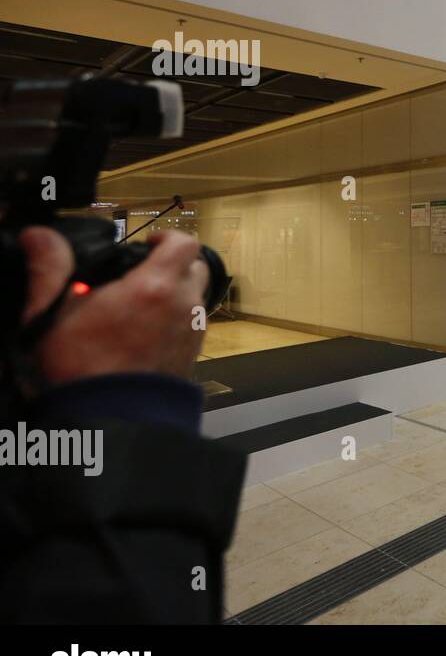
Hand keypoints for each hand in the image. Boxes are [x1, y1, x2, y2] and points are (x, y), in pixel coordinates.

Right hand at [20, 226, 209, 386]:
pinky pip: (193, 324)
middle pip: (195, 267)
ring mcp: (193, 331)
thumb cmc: (83, 369)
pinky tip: (146, 331)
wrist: (112, 419)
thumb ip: (50, 269)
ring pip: (195, 297)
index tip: (147, 243)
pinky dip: (177, 319)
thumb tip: (40, 236)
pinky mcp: (193, 354)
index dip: (167, 237)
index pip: (184, 243)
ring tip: (140, 304)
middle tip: (142, 272)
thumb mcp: (53, 313)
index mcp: (155, 287)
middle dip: (173, 264)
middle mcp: (184, 305)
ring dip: (175, 293)